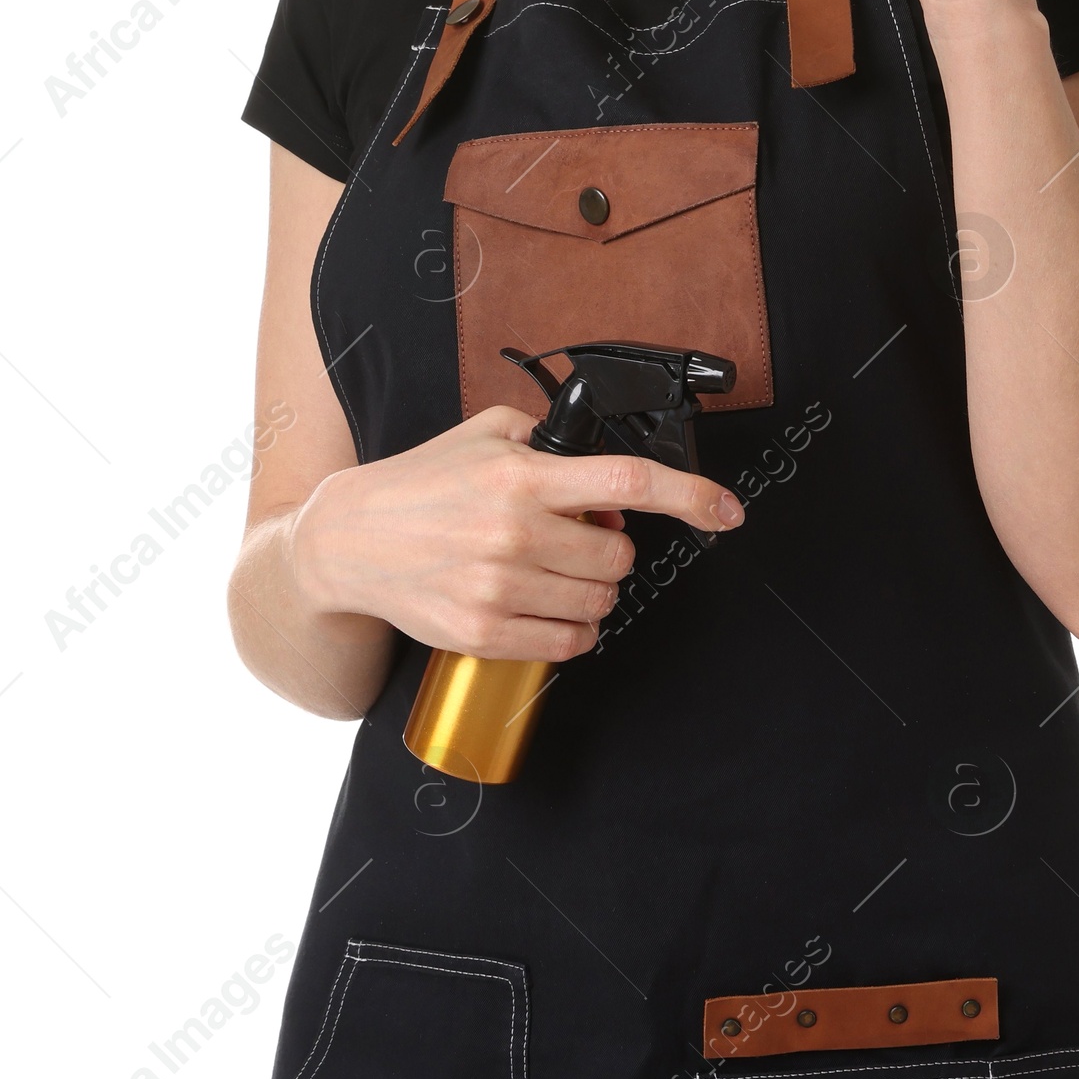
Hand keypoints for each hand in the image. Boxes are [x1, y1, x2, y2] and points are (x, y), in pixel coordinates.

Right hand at [291, 404, 743, 663]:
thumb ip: (551, 443)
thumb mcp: (487, 433)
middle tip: (574, 536)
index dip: (692, 497)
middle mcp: (516, 533)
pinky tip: (544, 604)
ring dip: (591, 588)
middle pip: (620, 557)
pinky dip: (573, 628)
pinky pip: (569, 644)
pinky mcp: (484, 634)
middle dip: (612, 549)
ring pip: (599, 602)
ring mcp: (500, 589)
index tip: (728, 511)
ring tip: (549, 568)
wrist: (350, 541)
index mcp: (523, 478)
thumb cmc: (422, 482)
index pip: (628, 483)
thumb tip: (608, 488)